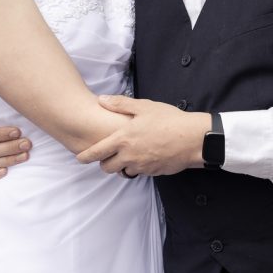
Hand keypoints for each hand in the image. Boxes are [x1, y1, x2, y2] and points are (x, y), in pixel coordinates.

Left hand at [76, 96, 210, 175]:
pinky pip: (139, 173)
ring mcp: (141, 166)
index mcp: (123, 139)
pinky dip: (137, 168)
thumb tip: (102, 99)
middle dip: (104, 163)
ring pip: (122, 172)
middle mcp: (129, 155)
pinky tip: (144, 157)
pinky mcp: (152, 172)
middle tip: (107, 156)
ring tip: (127, 156)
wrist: (192, 138)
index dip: (85, 156)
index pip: (97, 152)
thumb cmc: (169, 120)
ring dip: (121, 166)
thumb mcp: (144, 107)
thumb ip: (121, 104)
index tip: (79, 158)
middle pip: (106, 167)